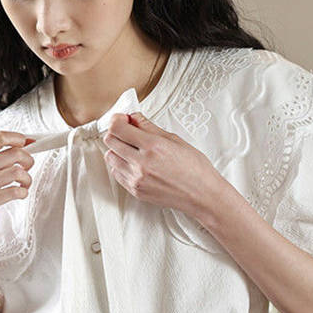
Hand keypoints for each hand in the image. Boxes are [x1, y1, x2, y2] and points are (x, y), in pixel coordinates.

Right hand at [0, 130, 35, 248]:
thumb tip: (23, 143)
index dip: (18, 138)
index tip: (28, 143)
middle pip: (12, 153)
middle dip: (28, 160)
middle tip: (28, 167)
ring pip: (16, 172)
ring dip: (27, 178)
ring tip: (24, 184)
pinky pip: (15, 191)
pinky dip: (23, 192)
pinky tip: (20, 194)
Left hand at [101, 112, 217, 218]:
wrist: (202, 195)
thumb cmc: (195, 169)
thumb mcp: (175, 140)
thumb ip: (150, 127)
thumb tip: (134, 117)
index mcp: (153, 147)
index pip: (118, 128)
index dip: (117, 120)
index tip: (122, 119)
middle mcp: (141, 164)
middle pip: (110, 141)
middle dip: (116, 132)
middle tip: (127, 131)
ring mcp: (137, 179)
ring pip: (110, 158)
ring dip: (117, 150)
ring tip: (132, 149)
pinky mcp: (136, 191)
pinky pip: (116, 174)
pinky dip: (121, 165)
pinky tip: (134, 163)